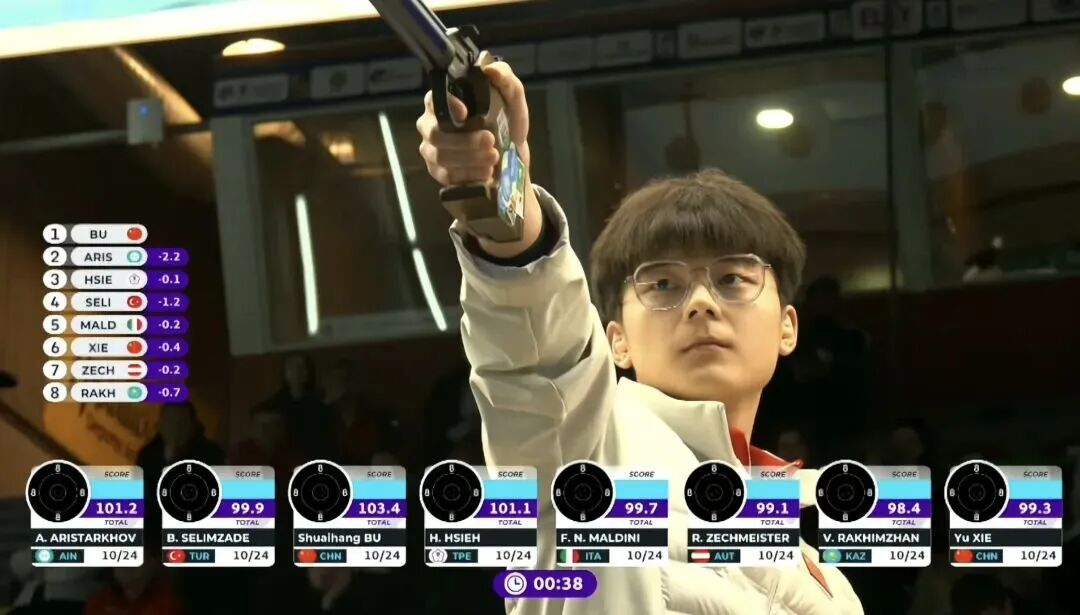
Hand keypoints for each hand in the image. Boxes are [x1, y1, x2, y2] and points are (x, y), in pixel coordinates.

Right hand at [416, 62, 541, 257]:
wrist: (511, 161)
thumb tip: (491, 70)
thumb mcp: (514, 102)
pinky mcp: (438, 172)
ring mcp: (432, 149)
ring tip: (493, 158)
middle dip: (466, 140)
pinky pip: (446, 175)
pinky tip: (485, 173)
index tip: (466, 113)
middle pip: (436, 133)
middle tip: (491, 142)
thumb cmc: (507, 126)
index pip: (434, 98)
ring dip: (470, 158)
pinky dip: (469, 174)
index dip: (447, 105)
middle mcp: (432, 124)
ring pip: (441, 156)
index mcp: (445, 101)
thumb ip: (506, 80)